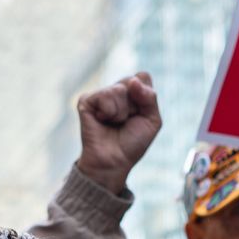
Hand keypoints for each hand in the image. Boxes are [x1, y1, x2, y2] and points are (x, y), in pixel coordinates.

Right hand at [75, 73, 163, 192]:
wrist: (114, 161)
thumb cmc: (132, 143)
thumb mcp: (152, 120)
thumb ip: (150, 97)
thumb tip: (132, 81)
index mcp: (132, 92)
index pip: (142, 77)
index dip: (145, 95)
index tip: (140, 114)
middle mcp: (115, 90)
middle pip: (131, 81)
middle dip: (134, 105)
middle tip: (126, 121)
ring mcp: (100, 95)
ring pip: (118, 89)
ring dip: (120, 112)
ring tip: (114, 123)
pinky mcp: (86, 101)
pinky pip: (103, 95)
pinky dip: (108, 111)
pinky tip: (102, 121)